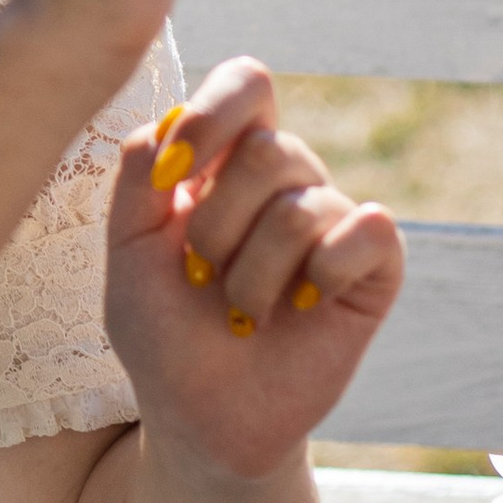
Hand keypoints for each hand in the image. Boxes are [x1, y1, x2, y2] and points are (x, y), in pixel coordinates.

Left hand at [105, 59, 404, 483]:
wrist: (200, 418)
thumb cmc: (162, 331)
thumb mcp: (128, 252)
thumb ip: (139, 178)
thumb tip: (172, 119)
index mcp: (226, 158)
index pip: (246, 85)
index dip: (215, 113)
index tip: (173, 176)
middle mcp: (286, 178)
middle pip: (270, 149)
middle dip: (218, 225)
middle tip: (201, 275)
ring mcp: (334, 218)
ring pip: (303, 204)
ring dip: (253, 274)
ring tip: (242, 312)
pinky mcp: (374, 266)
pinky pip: (368, 229)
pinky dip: (322, 273)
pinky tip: (301, 306)